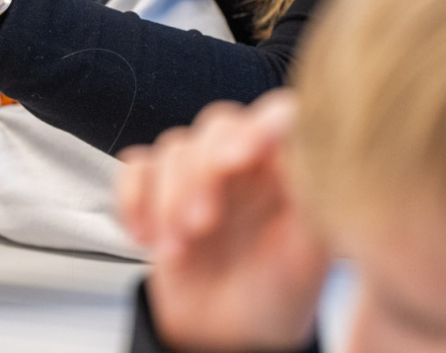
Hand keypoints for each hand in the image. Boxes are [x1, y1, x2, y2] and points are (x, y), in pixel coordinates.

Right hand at [118, 91, 328, 351]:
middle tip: (203, 222)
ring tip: (178, 248)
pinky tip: (145, 237)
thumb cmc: (278, 295)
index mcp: (286, 167)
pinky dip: (132, 201)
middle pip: (216, 126)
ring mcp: (197, 175)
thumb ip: (313, 196)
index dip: (258, 125)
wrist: (232, 338)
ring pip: (174, 148)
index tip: (243, 157)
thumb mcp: (310, 252)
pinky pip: (134, 169)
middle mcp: (242, 163)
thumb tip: (312, 151)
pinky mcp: (157, 191)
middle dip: (203, 172)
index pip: (276, 116)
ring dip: (168, 200)